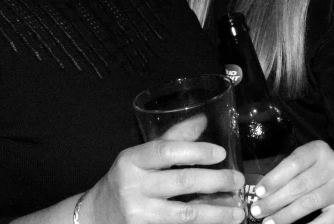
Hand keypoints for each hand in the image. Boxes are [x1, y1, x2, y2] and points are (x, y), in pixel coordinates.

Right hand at [86, 139, 244, 223]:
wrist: (96, 216)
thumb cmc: (126, 178)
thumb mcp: (141, 155)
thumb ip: (173, 138)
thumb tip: (203, 120)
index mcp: (132, 160)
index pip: (166, 151)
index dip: (196, 151)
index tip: (221, 153)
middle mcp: (133, 186)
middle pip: (181, 182)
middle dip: (215, 181)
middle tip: (237, 180)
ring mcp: (138, 214)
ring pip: (184, 214)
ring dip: (216, 213)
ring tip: (238, 211)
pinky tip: (220, 223)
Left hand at [249, 141, 333, 223]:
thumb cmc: (318, 172)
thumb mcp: (306, 163)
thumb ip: (287, 172)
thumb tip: (262, 192)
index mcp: (319, 150)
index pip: (293, 163)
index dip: (274, 178)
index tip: (258, 192)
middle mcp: (333, 166)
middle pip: (299, 185)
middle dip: (274, 200)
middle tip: (257, 211)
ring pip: (307, 204)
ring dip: (284, 216)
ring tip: (268, 223)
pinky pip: (322, 222)